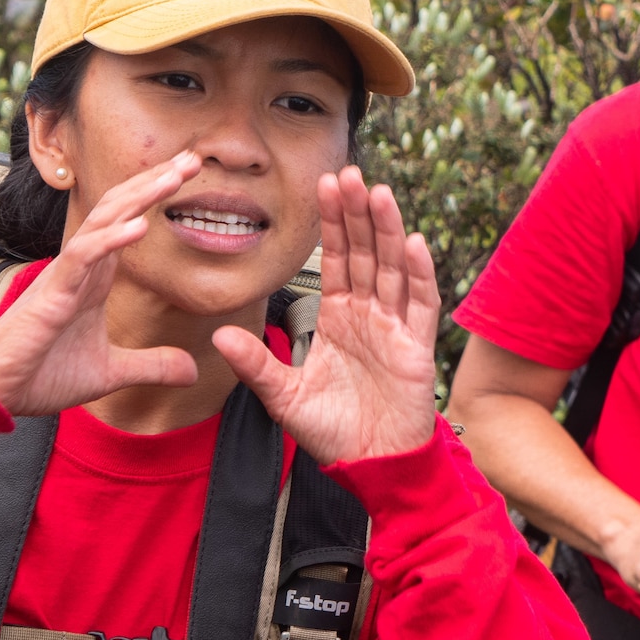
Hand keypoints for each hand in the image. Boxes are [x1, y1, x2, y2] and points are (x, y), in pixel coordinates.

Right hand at [0, 153, 200, 415]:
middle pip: (119, 210)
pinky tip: (140, 226)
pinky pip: (83, 257)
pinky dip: (110, 240)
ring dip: (139, 197)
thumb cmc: (42, 374)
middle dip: (153, 182)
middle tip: (190, 157)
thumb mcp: (110, 372)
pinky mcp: (52, 295)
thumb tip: (193, 371)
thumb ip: (151, 366)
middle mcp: (80, 266)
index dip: (154, 197)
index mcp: (93, 277)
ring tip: (173, 176)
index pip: (127, 222)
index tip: (188, 174)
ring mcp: (65, 275)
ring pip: (103, 222)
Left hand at [214, 168, 437, 464]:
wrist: (369, 467)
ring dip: (386, 230)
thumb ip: (256, 364)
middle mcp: (369, 315)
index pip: (337, 260)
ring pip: (392, 268)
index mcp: (338, 318)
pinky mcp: (416, 349)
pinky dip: (418, 274)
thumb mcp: (283, 397)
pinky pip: (419, 305)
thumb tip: (219, 334)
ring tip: (377, 192)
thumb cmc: (332, 433)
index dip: (332, 224)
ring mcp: (395, 329)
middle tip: (349, 173)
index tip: (324, 186)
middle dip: (357, 214)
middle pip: (365, 253)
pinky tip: (411, 242)